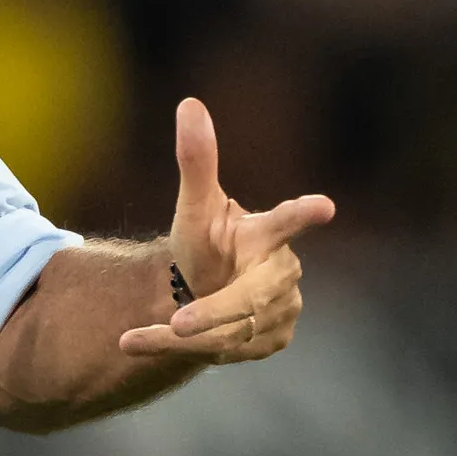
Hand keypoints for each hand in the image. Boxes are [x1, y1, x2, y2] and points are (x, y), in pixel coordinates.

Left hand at [119, 97, 334, 362]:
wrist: (208, 291)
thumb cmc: (209, 242)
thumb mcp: (196, 206)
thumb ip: (197, 161)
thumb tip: (189, 103)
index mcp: (267, 235)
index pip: (286, 221)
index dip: (302, 214)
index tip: (323, 205)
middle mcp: (281, 275)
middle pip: (250, 298)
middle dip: (215, 313)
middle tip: (179, 325)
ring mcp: (281, 311)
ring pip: (231, 332)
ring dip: (182, 338)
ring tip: (133, 338)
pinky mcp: (270, 341)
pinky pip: (222, 352)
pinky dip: (177, 352)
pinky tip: (141, 343)